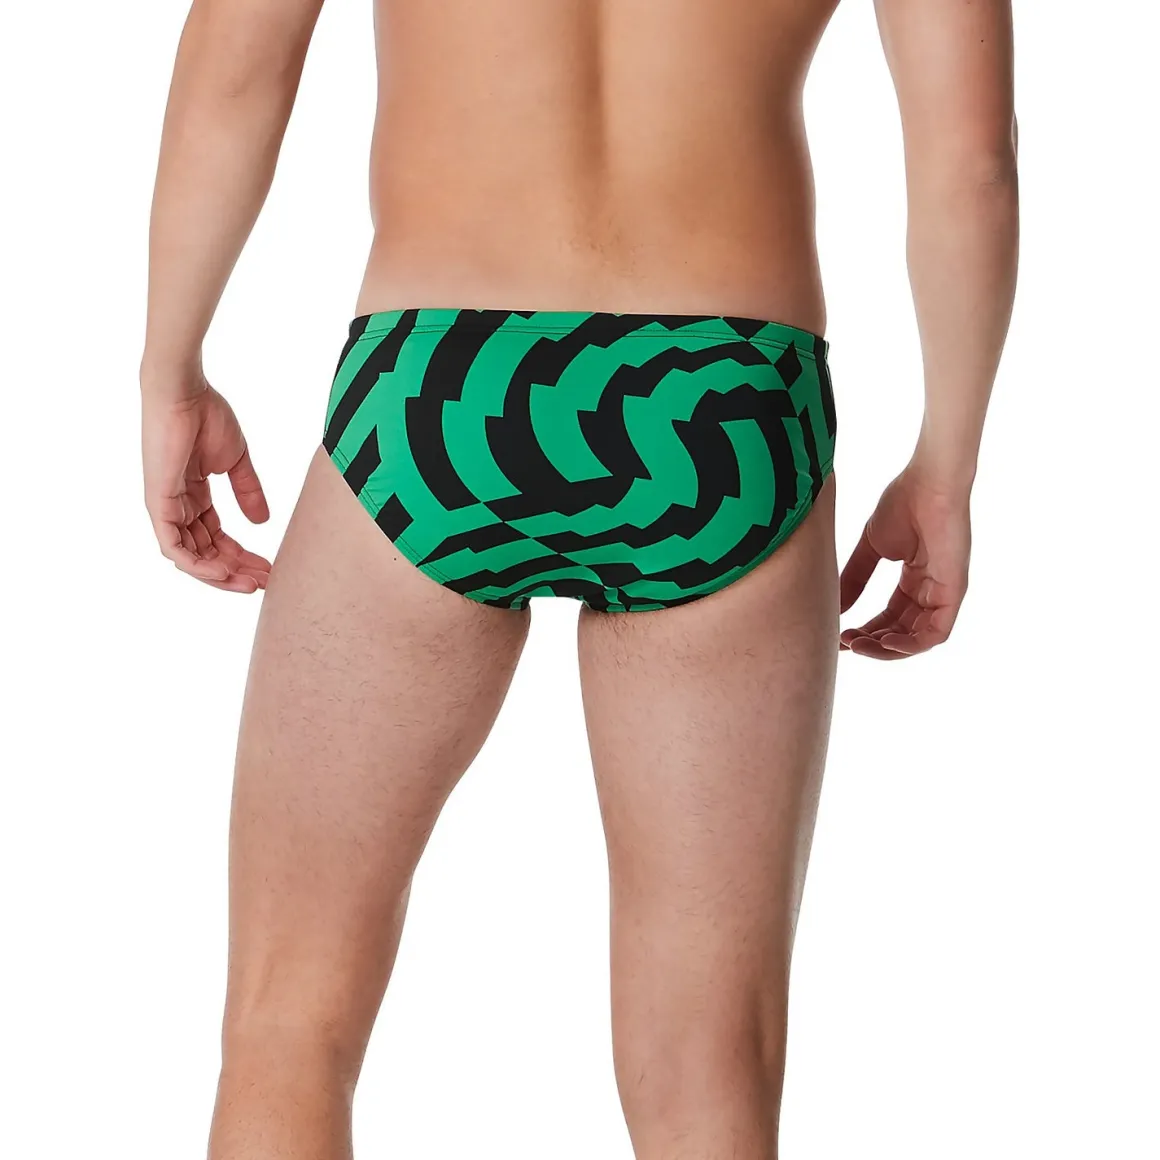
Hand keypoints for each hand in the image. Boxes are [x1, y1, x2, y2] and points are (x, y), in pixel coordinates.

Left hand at [141, 372, 271, 592]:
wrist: (185, 393)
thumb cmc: (206, 416)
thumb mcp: (236, 462)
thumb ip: (248, 492)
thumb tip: (261, 522)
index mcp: (193, 496)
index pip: (217, 538)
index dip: (243, 556)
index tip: (269, 568)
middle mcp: (177, 506)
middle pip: (206, 553)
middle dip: (236, 572)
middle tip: (264, 583)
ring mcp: (165, 507)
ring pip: (190, 557)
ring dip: (219, 575)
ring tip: (249, 584)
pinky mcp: (158, 503)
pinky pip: (173, 546)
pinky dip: (197, 564)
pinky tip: (223, 572)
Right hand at [839, 465, 970, 658]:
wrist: (928, 483)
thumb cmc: (904, 503)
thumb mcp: (871, 548)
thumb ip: (855, 578)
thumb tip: (836, 606)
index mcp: (914, 580)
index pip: (889, 618)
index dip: (864, 631)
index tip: (838, 635)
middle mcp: (930, 591)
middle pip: (901, 632)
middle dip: (870, 643)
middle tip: (843, 643)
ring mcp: (944, 593)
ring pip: (917, 639)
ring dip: (886, 649)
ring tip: (857, 645)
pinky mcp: (954, 592)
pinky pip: (936, 633)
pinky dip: (910, 645)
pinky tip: (883, 642)